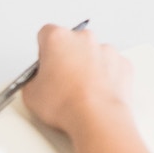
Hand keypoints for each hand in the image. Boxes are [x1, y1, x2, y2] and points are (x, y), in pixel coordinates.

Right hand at [19, 24, 133, 136]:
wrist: (96, 117)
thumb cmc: (67, 104)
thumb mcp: (31, 94)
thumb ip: (33, 80)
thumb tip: (37, 84)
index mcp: (58, 38)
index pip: (46, 34)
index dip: (44, 52)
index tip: (45, 66)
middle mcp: (84, 38)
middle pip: (71, 42)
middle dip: (67, 58)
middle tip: (61, 82)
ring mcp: (106, 49)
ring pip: (93, 54)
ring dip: (87, 67)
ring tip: (81, 92)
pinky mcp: (122, 63)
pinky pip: (111, 66)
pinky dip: (105, 77)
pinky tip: (97, 94)